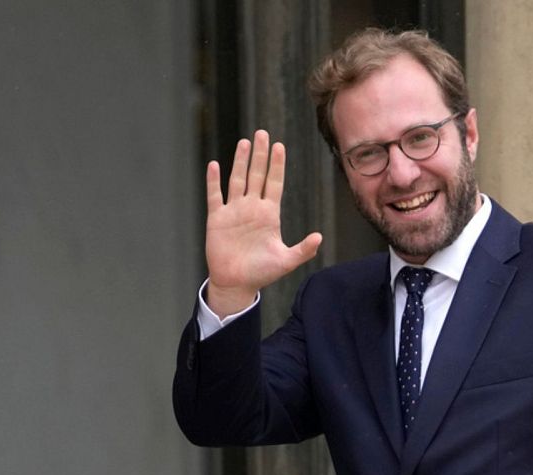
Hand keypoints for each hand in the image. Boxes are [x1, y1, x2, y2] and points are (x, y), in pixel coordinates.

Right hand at [204, 130, 321, 316]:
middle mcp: (252, 208)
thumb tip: (319, 237)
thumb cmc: (261, 273)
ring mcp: (234, 211)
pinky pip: (215, 195)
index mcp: (269, 214)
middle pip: (257, 175)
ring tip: (245, 142)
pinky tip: (215, 165)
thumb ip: (303, 250)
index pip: (274, 183)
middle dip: (260, 155)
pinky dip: (214, 181)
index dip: (277, 165)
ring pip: (237, 180)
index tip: (280, 146)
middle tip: (263, 133)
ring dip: (240, 162)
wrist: (236, 284)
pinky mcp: (217, 218)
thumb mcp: (286, 261)